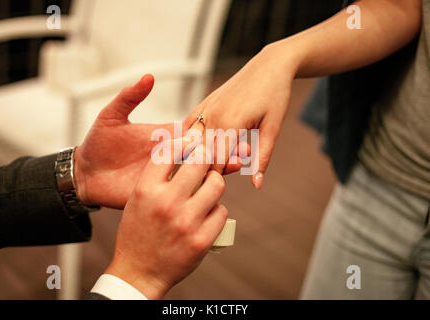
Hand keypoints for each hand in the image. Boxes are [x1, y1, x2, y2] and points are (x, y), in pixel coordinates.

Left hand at [74, 75, 244, 208]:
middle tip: (242, 149)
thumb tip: (149, 77)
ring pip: (198, 174)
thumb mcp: (111, 117)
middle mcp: (170, 158)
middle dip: (222, 151)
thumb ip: (130, 97)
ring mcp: (167, 177)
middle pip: (202, 154)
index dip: (211, 131)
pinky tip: (215, 191)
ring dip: (217, 170)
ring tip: (236, 166)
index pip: (193, 133)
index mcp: (164, 138)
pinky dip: (200, 192)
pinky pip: (183, 194)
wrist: (85, 173)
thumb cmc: (97, 144)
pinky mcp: (160, 194)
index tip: (230, 127)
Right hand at [105, 140, 227, 298]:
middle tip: (206, 163)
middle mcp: (166, 203)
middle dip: (206, 158)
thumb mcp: (137, 199)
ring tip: (207, 190)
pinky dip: (216, 211)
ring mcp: (186, 222)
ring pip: (217, 184)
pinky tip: (206, 215)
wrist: (138, 272)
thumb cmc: (138, 233)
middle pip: (200, 161)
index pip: (170, 150)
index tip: (193, 140)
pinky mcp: (202, 240)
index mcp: (146, 190)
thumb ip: (157, 176)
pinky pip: (221, 211)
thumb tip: (185, 150)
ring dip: (214, 184)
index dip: (186, 140)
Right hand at [184, 45, 299, 188]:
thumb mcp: (272, 128)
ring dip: (192, 158)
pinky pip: (186, 127)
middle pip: (199, 156)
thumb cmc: (275, 96)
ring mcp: (205, 109)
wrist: (270, 65)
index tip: (213, 194)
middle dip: (202, 173)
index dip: (214, 182)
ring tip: (192, 172)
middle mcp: (213, 117)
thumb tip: (256, 185)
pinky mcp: (203, 103)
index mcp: (231, 125)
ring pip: (189, 143)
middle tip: (203, 187)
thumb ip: (262, 158)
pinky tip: (186, 151)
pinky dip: (186, 141)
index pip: (214, 164)